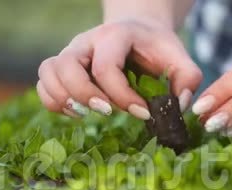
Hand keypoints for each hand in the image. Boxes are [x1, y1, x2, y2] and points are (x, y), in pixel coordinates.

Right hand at [37, 19, 201, 118]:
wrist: (137, 33)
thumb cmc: (156, 49)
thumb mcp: (179, 57)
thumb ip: (188, 79)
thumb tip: (181, 106)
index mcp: (115, 35)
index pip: (106, 66)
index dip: (122, 96)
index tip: (143, 113)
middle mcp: (86, 42)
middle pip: (66, 65)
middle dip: (84, 95)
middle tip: (108, 113)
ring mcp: (71, 53)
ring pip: (47, 72)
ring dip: (63, 99)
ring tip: (87, 114)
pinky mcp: (62, 68)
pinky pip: (43, 85)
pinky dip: (54, 103)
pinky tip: (79, 113)